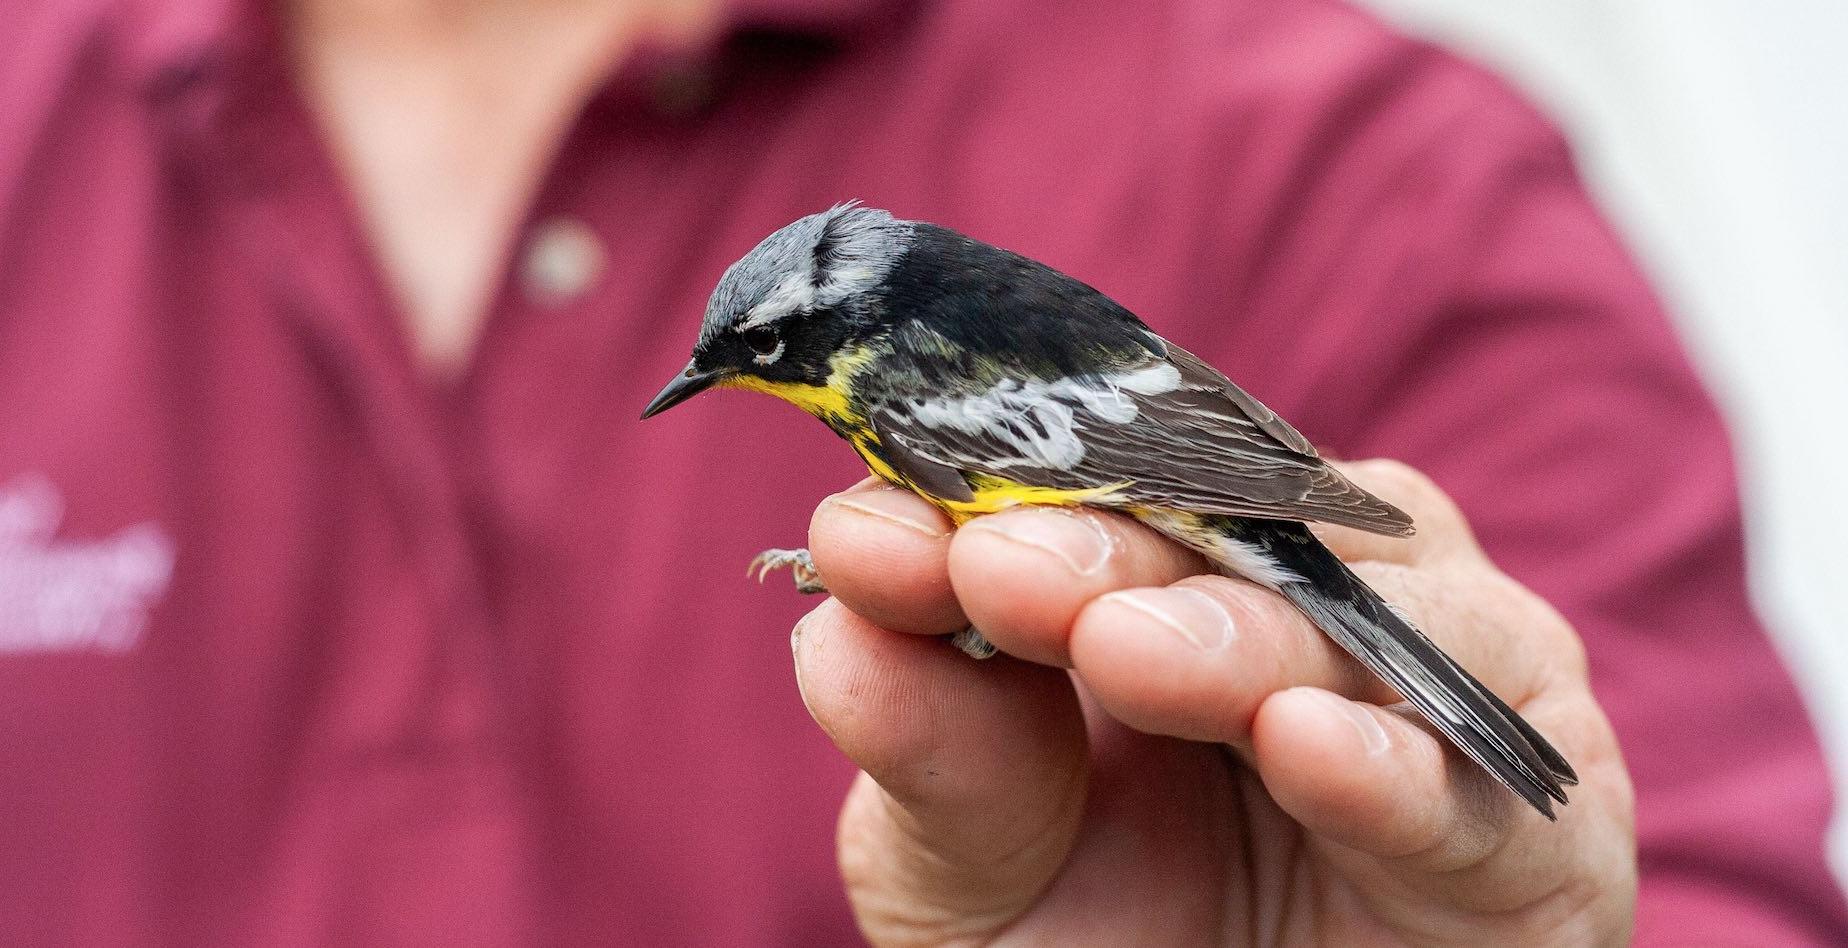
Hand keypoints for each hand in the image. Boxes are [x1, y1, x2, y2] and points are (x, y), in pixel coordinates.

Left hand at [795, 460, 1635, 945]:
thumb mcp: (973, 866)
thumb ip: (930, 742)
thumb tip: (839, 598)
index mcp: (1183, 587)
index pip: (1102, 493)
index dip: (992, 498)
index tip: (870, 534)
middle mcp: (1319, 617)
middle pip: (1239, 530)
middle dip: (1107, 549)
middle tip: (998, 563)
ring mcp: (1436, 710)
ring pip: (1369, 619)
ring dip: (1244, 629)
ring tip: (1128, 650)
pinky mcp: (1534, 841)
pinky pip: (1480, 783)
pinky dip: (1393, 759)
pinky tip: (1302, 742)